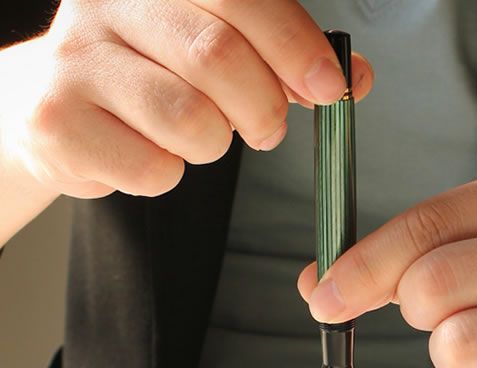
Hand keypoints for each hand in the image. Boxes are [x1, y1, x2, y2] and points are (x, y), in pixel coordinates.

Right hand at [3, 0, 372, 198]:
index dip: (293, 45)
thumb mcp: (215, 52)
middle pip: (218, 58)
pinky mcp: (58, 123)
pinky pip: (153, 169)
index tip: (329, 88)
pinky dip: (169, 175)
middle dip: (262, 108)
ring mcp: (76, 61)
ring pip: (189, 120)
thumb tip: (353, 79)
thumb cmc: (149, 78)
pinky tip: (150, 155)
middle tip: (266, 129)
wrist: (57, 110)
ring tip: (198, 137)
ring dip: (212, 146)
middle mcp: (107, 3)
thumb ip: (281, 59)